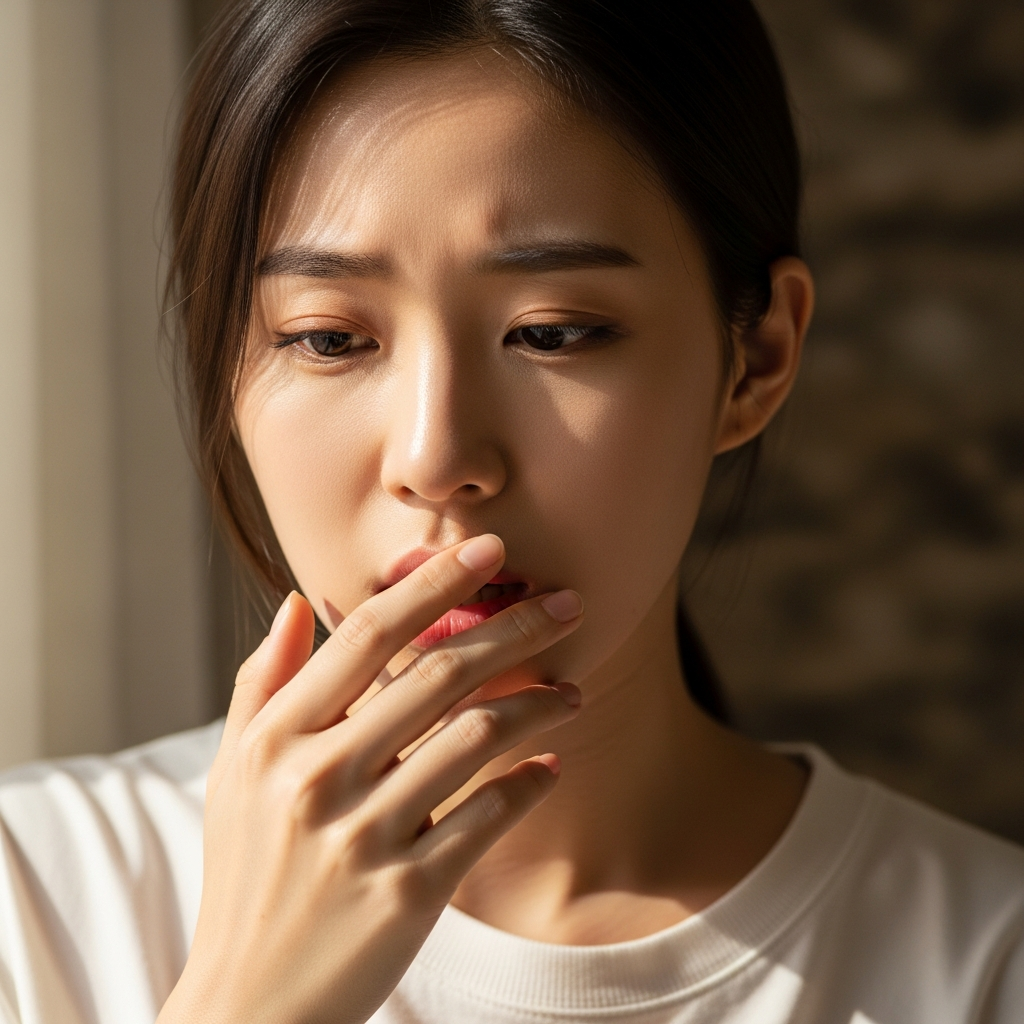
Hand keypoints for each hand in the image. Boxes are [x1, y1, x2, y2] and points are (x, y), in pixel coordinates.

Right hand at [158, 535, 582, 1023]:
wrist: (249, 1005)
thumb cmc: (245, 873)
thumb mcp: (232, 774)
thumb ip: (262, 683)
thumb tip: (295, 604)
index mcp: (276, 739)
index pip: (367, 633)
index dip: (434, 583)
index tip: (489, 549)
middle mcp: (318, 778)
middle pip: (436, 674)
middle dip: (514, 627)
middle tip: (569, 604)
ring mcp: (365, 837)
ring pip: (476, 738)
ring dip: (538, 705)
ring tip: (573, 692)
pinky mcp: (409, 893)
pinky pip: (490, 818)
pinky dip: (530, 784)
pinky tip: (551, 767)